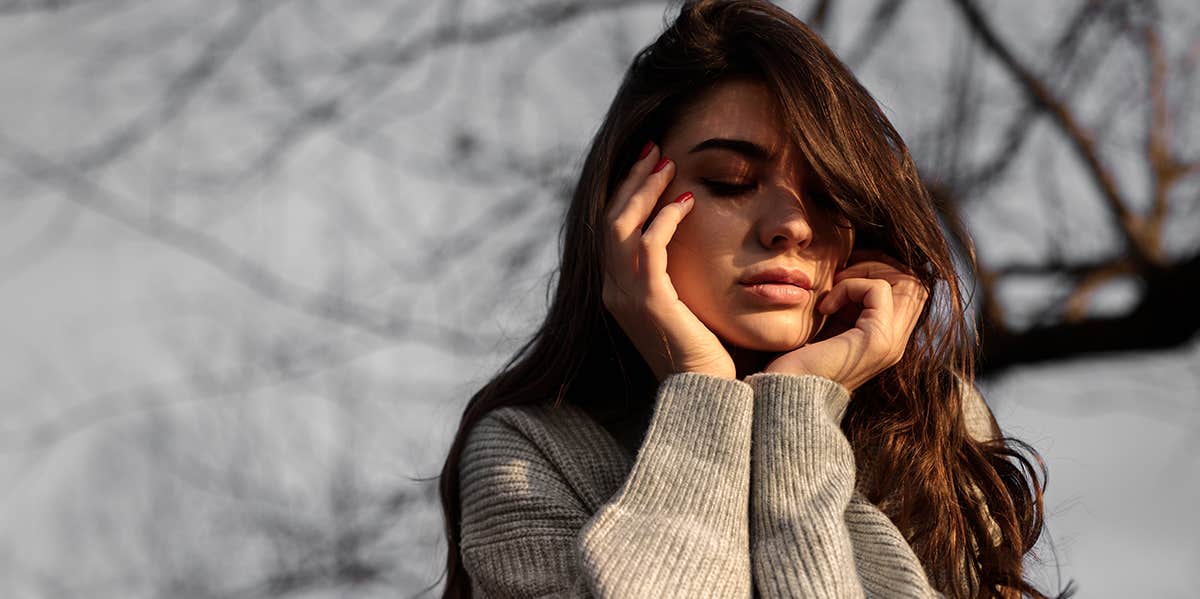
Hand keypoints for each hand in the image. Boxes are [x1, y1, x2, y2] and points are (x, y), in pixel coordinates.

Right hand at [602, 142, 735, 380]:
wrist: (705, 396)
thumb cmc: (702, 353)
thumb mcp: (680, 304)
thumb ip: (672, 275)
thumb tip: (683, 242)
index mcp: (615, 291)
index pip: (610, 229)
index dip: (626, 192)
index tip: (649, 164)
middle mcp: (612, 291)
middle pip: (610, 219)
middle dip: (632, 180)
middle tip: (655, 148)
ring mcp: (626, 296)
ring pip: (623, 226)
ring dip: (645, 190)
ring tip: (668, 164)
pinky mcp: (649, 302)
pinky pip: (649, 246)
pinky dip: (665, 218)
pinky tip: (687, 201)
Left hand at [764, 250, 927, 390]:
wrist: (784, 393)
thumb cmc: (797, 361)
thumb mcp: (829, 324)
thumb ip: (848, 304)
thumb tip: (850, 266)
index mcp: (886, 338)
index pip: (911, 289)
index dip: (883, 269)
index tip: (845, 271)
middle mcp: (896, 343)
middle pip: (915, 282)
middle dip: (879, 265)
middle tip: (843, 273)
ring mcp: (890, 343)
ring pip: (907, 281)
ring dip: (868, 272)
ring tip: (836, 286)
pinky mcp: (877, 340)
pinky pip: (879, 289)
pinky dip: (851, 286)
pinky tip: (826, 307)